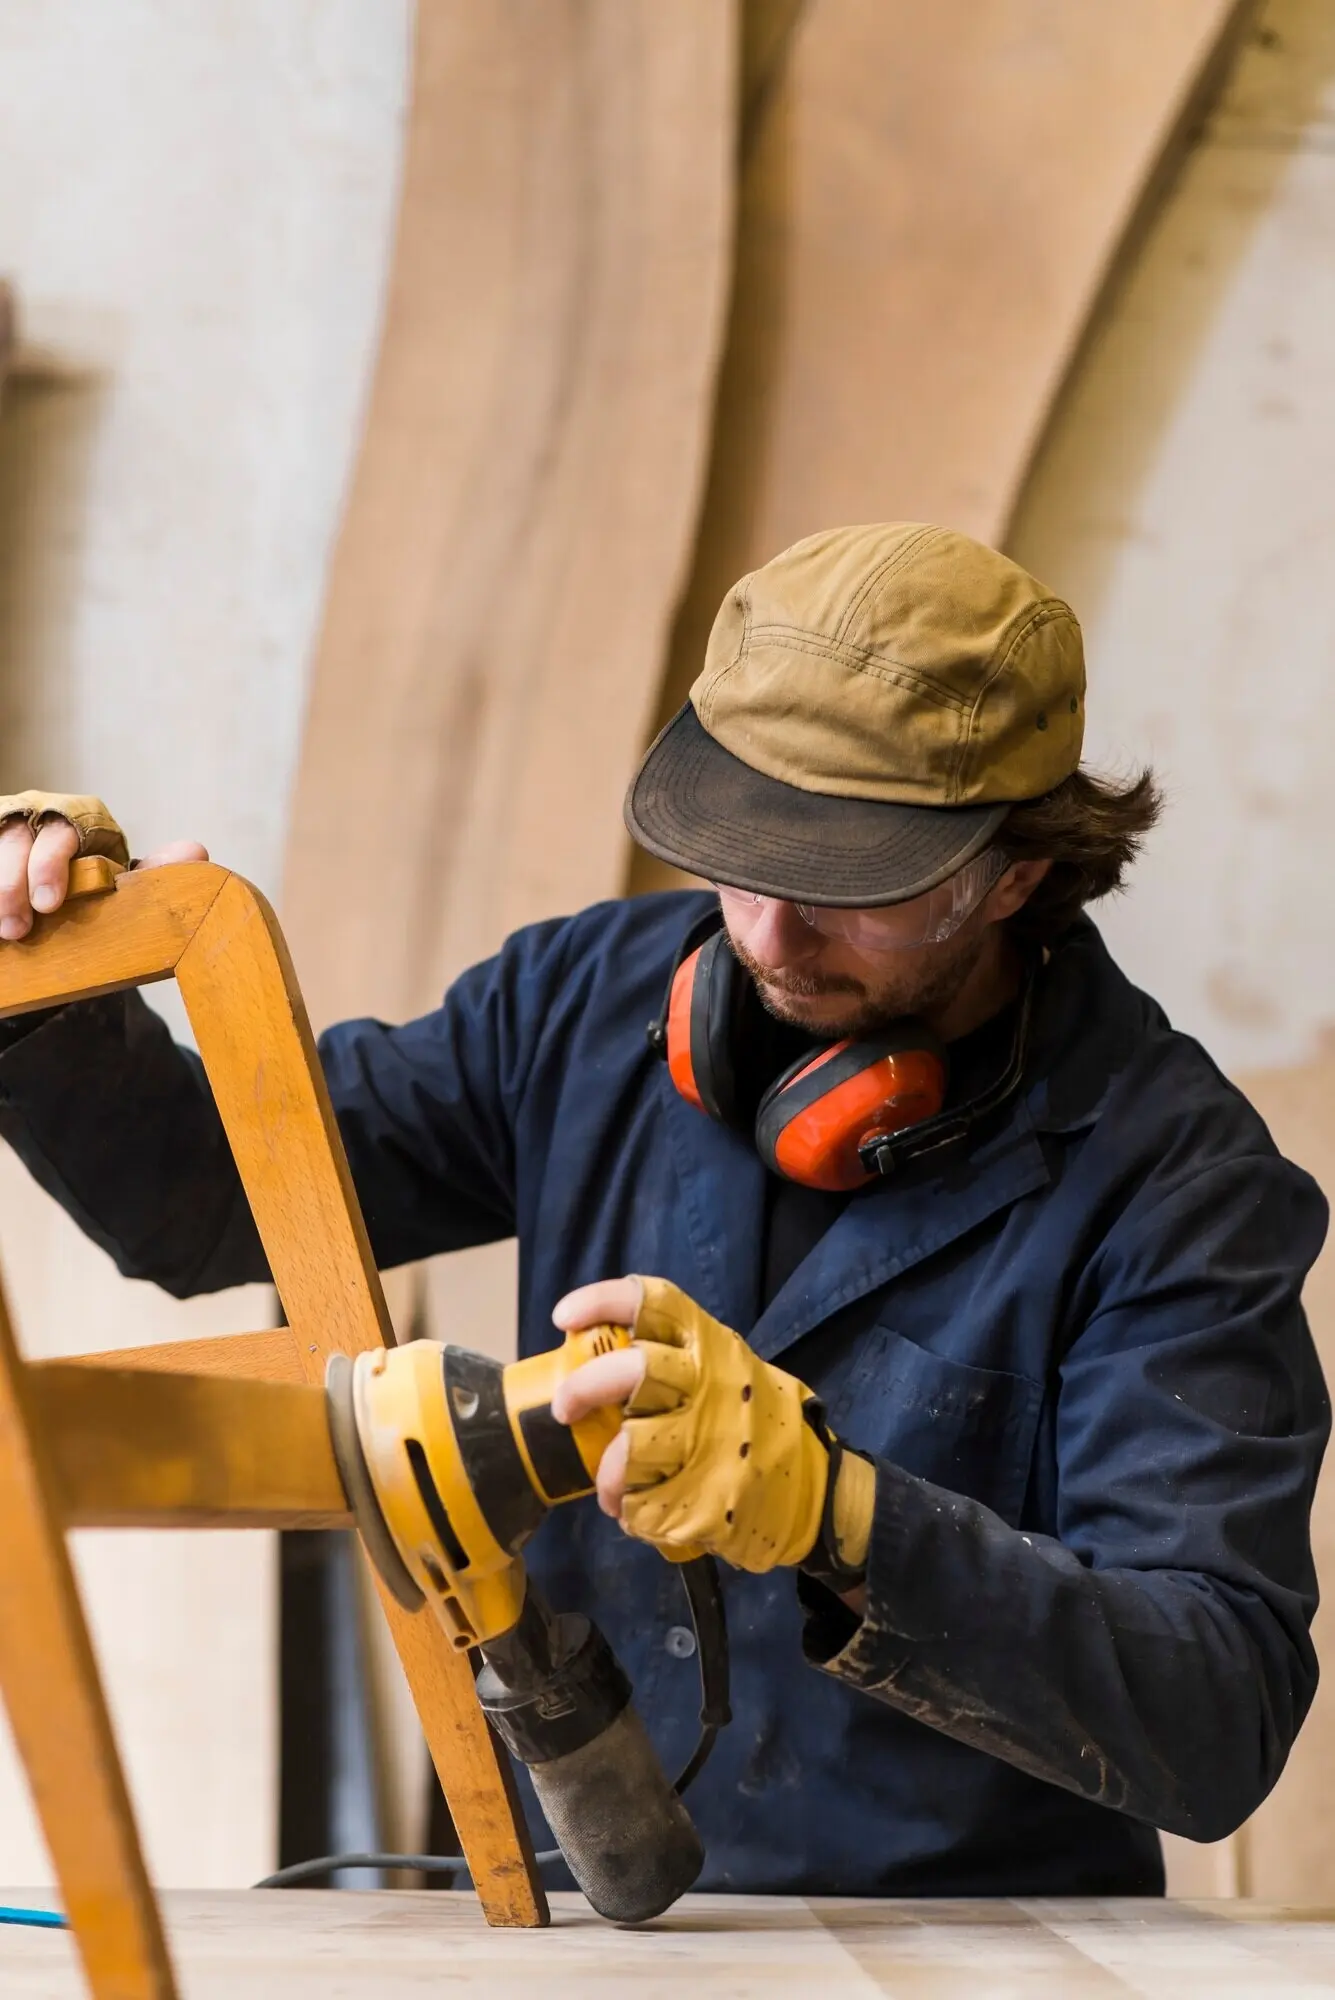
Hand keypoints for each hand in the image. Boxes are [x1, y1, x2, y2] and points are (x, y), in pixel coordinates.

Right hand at [0, 791, 206, 942]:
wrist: (66, 900)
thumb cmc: (99, 884)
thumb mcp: (126, 881)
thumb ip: (156, 870)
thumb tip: (196, 853)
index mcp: (79, 820)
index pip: (63, 832)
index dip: (51, 866)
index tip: (49, 905)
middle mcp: (39, 817)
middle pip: (19, 841)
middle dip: (14, 883)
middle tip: (18, 928)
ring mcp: (8, 831)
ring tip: (3, 932)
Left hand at [551, 1274, 830, 1572]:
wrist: (816, 1492)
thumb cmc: (754, 1422)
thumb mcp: (727, 1371)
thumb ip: (675, 1361)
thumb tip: (593, 1361)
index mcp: (712, 1347)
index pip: (653, 1303)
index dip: (601, 1301)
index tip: (564, 1318)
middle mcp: (711, 1387)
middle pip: (634, 1370)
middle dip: (586, 1386)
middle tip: (564, 1407)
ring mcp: (710, 1444)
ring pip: (631, 1446)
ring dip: (609, 1472)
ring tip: (611, 1485)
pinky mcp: (705, 1500)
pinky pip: (642, 1503)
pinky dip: (632, 1509)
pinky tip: (643, 1510)